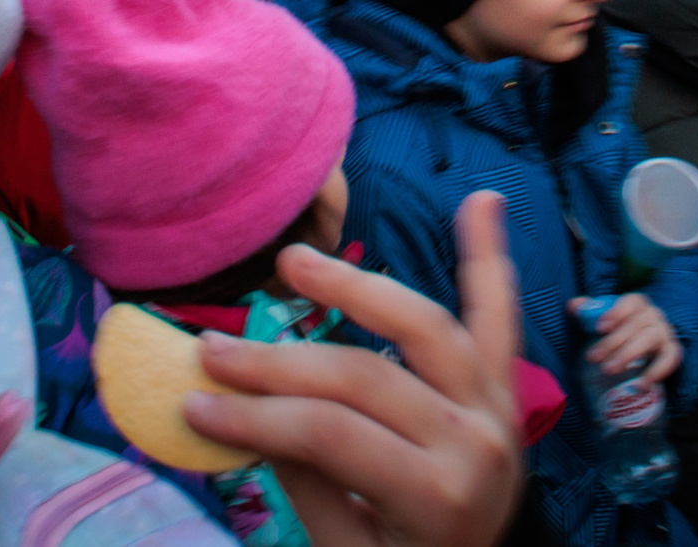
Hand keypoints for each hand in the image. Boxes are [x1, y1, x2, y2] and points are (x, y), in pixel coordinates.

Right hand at [184, 191, 522, 546]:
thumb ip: (308, 482)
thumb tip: (241, 409)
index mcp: (438, 495)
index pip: (331, 435)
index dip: (255, 415)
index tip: (192, 404)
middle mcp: (477, 441)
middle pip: (365, 376)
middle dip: (278, 361)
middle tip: (210, 348)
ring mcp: (498, 407)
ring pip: (425, 325)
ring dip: (358, 285)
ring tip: (293, 261)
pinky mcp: (505, 388)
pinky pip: (499, 317)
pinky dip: (489, 257)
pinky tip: (483, 201)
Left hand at [568, 292, 680, 385]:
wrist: (642, 346)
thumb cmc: (619, 328)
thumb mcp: (604, 319)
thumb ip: (589, 311)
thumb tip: (572, 306)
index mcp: (637, 303)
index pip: (630, 302)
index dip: (616, 313)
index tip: (599, 327)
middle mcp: (654, 314)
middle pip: (635, 324)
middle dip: (612, 342)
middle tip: (593, 358)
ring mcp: (665, 332)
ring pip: (650, 339)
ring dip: (629, 354)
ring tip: (609, 369)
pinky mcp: (672, 350)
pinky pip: (670, 358)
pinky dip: (658, 371)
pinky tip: (642, 384)